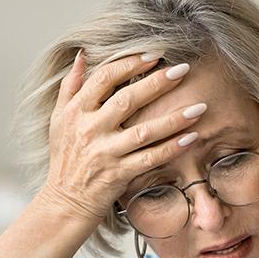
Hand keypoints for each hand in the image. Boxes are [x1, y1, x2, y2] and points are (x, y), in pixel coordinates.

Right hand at [40, 48, 206, 230]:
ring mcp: (105, 153)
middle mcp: (90, 129)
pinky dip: (171, 148)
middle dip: (157, 83)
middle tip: (182, 70)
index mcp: (76, 111)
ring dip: (173, 118)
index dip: (130, 63)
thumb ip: (71, 86)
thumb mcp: (59, 120)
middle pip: (127, 99)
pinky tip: (191, 138)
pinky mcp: (118, 174)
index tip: (154, 55)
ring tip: (199, 107)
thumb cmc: (65, 159)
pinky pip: (150, 159)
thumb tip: (83, 56)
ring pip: (144, 131)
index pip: (104, 78)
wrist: (64, 202)